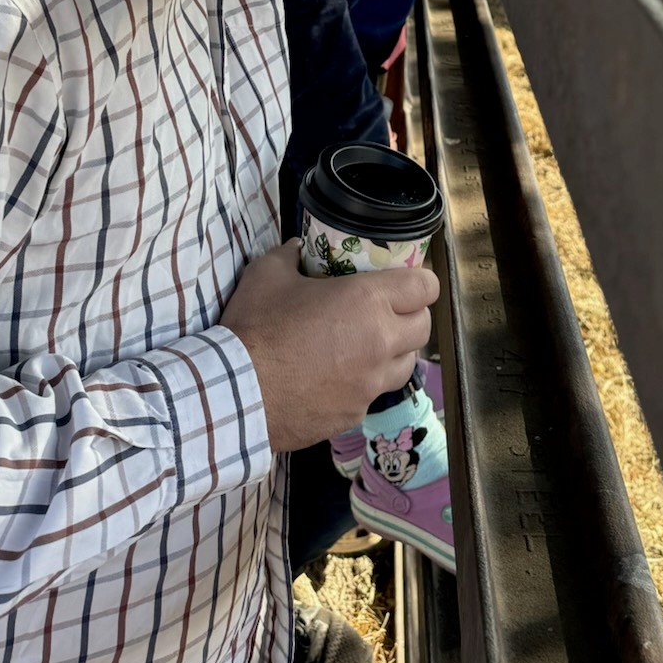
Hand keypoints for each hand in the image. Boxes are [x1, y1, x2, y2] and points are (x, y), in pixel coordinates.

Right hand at [221, 239, 437, 450]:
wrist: (237, 394)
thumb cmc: (257, 328)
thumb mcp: (267, 275)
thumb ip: (289, 255)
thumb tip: (296, 248)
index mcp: (368, 301)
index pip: (425, 287)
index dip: (421, 280)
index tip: (408, 279)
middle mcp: (380, 343)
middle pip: (423, 327)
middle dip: (412, 315)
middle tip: (389, 310)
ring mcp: (370, 384)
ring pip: (406, 364)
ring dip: (395, 351)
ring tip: (368, 345)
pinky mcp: (354, 414)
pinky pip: (373, 394)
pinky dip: (365, 383)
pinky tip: (338, 377)